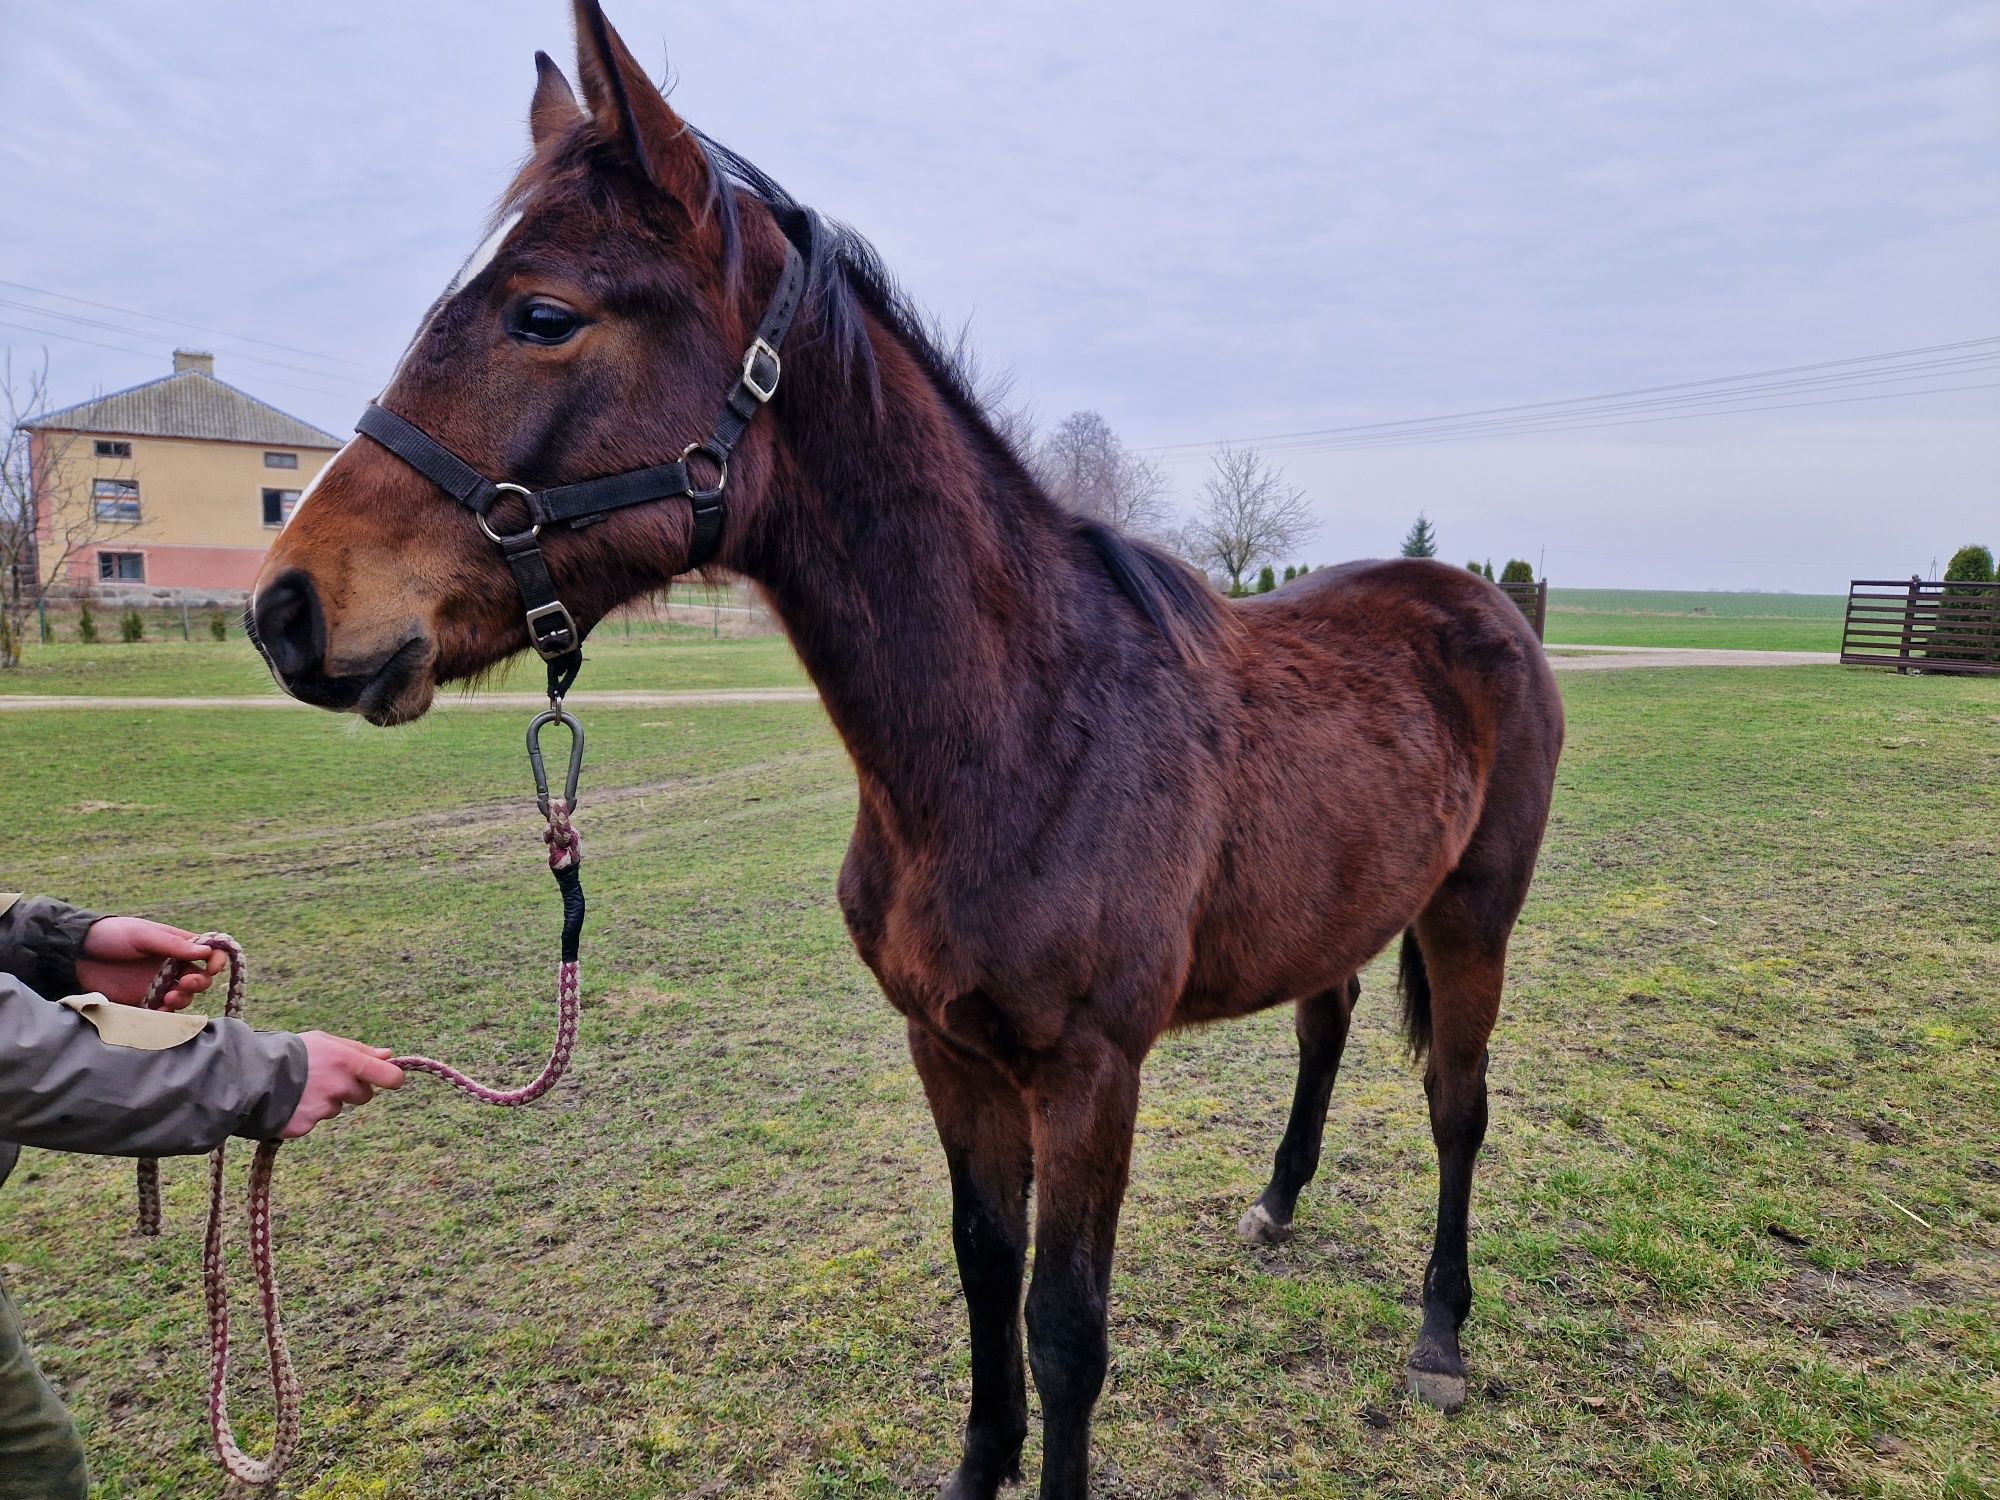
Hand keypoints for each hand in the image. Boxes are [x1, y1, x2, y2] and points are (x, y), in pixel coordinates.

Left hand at [76, 917, 223, 1008]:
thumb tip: (205, 953)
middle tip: (184, 985)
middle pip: (200, 979)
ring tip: (168, 998)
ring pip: (184, 997)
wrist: (76, 954)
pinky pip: (162, 1012)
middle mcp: (172, 966)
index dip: (216, 961)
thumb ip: (173, 945)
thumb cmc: (112, 936)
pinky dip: (166, 1015)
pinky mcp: (142, 1001)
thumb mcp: (142, 935)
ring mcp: (158, 985)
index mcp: (177, 946)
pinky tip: (159, 1011)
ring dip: (182, 1000)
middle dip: (198, 984)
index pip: (208, 953)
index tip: (212, 968)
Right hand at [281, 1033, 404, 1138]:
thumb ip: (358, 1049)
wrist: (247, 1074)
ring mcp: (322, 1109)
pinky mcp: (305, 1126)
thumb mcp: (324, 1041)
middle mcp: (339, 1087)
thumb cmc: (289, 1052)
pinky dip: (305, 1114)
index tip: (389, 1079)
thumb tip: (388, 1055)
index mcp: (348, 1062)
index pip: (390, 1077)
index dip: (392, 1079)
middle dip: (350, 1089)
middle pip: (364, 1095)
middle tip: (325, 1078)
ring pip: (336, 1108)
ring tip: (300, 1087)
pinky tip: (290, 1102)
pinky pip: (315, 1121)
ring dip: (324, 1100)